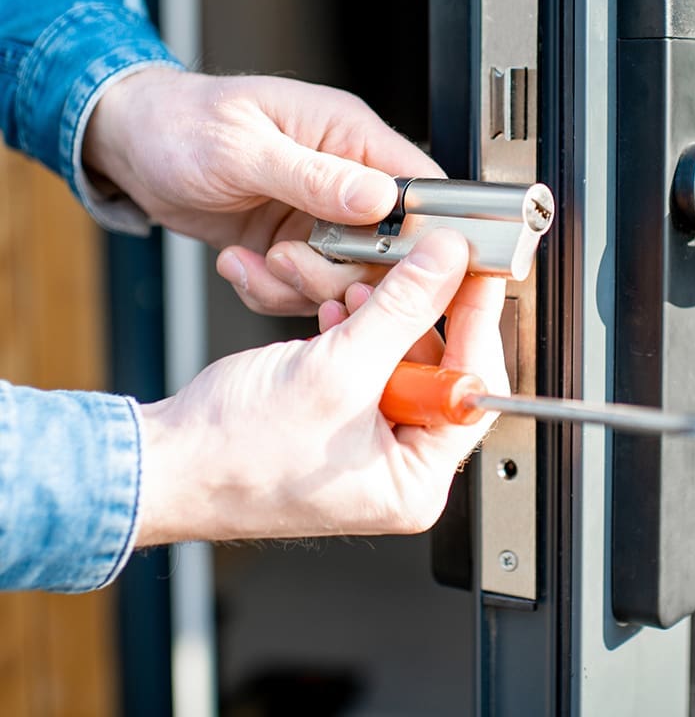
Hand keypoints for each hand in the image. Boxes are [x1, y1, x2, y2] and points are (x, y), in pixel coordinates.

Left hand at [83, 68, 442, 314]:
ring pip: (347, 277)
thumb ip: (315, 176)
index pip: (420, 186)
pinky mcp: (295, 245)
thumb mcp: (242, 148)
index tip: (394, 266)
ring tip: (255, 261)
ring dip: (299, 285)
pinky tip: (239, 263)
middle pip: (388, 248)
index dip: (421, 233)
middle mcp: (345, 177)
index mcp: (349, 135)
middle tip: (290, 261)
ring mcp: (321, 216)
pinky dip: (271, 291)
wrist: (132, 145)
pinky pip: (305, 289)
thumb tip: (380, 198)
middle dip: (341, 271)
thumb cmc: (180, 123)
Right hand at [136, 230, 507, 543]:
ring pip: (401, 357)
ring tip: (354, 290)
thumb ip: (403, 309)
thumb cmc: (233, 454)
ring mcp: (370, 443)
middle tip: (418, 267)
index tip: (478, 272)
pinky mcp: (343, 419)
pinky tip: (336, 312)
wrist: (163, 463)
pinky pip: (369, 363)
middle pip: (441, 368)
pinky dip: (356, 330)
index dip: (477, 322)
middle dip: (416, 314)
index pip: (474, 390)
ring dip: (380, 315)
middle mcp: (400, 467)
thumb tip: (448, 265)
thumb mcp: (337, 369)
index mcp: (415, 481)